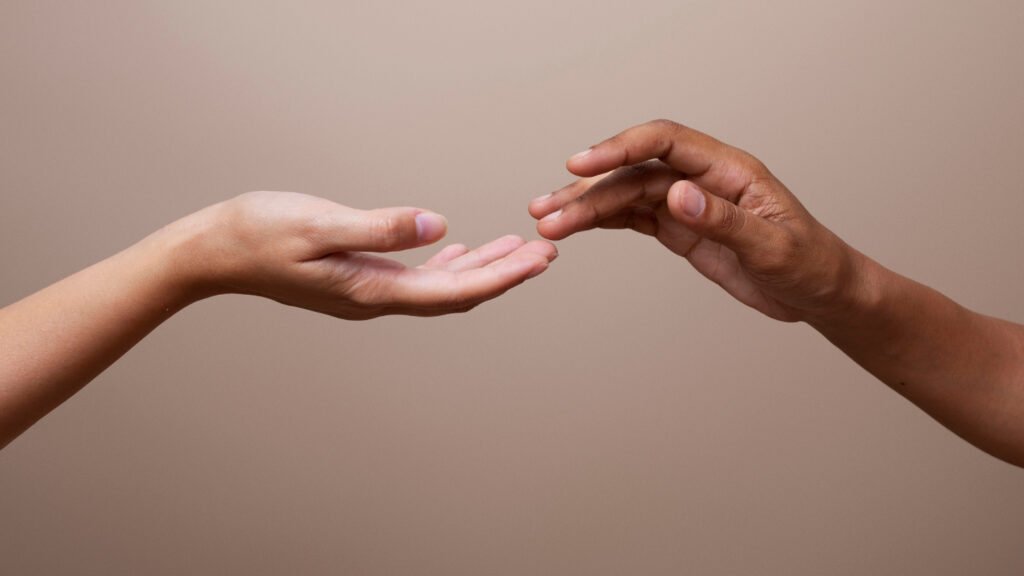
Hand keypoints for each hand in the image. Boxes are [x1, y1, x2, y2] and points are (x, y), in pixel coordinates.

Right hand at [171, 191, 556, 318]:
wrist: (211, 253)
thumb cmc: (258, 234)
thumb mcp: (319, 223)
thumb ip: (381, 228)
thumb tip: (441, 227)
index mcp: (372, 290)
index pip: (454, 291)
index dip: (502, 277)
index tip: (539, 260)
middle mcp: (375, 299)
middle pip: (456, 293)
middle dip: (504, 274)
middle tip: (546, 252)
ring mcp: (366, 291)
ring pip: (439, 286)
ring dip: (481, 268)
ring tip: (518, 249)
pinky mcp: (357, 278)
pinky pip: (416, 277)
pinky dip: (446, 264)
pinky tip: (460, 249)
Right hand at [528, 119, 865, 322]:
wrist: (819, 293)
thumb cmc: (810, 264)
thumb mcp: (773, 247)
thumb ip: (724, 219)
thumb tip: (677, 194)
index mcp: (729, 170)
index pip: (664, 143)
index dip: (620, 147)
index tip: (581, 165)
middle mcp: (702, 179)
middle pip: (633, 172)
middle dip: (588, 190)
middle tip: (547, 210)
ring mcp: (688, 203)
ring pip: (626, 195)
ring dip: (585, 207)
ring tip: (546, 222)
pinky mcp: (681, 228)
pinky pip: (633, 217)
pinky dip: (602, 220)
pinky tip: (574, 226)